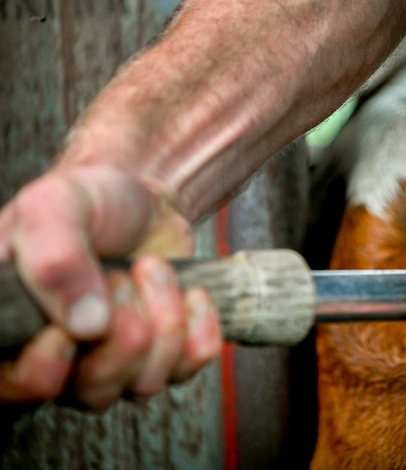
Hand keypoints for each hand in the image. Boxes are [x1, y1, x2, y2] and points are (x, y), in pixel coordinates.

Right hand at [0, 166, 222, 409]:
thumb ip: (55, 257)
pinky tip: (192, 293)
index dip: (43, 371)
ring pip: (143, 383)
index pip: (11, 388)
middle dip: (121, 329)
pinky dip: (198, 328)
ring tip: (151, 269)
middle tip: (121, 275)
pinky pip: (188, 369)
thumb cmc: (88, 202)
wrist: (142, 201)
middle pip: (90, 393)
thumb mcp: (55, 205)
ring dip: (161, 319)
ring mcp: (114, 364)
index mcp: (13, 327)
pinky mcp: (163, 357)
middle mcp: (60, 360)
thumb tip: (85, 326)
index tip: (67, 329)